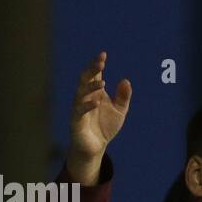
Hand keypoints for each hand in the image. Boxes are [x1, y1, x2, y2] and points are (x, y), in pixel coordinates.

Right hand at [68, 51, 131, 183]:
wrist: (96, 147)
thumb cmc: (106, 126)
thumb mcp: (120, 111)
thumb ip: (123, 96)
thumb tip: (126, 80)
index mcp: (94, 92)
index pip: (94, 75)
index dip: (97, 65)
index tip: (104, 54)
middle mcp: (84, 97)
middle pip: (85, 79)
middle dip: (92, 70)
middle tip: (100, 62)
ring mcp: (79, 108)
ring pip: (81, 93)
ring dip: (91, 87)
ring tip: (103, 83)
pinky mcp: (76, 121)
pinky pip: (79, 111)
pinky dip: (87, 105)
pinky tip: (96, 102)